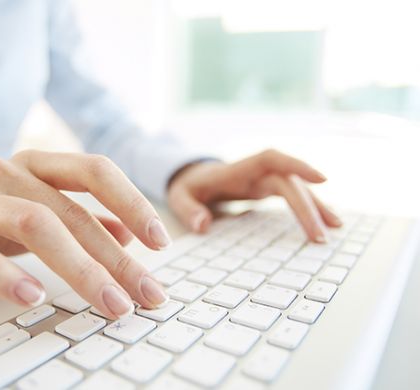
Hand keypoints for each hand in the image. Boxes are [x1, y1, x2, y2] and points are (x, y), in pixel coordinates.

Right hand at [0, 151, 169, 317]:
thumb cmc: (2, 218)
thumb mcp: (47, 212)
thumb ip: (87, 220)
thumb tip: (130, 236)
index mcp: (39, 164)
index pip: (95, 170)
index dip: (132, 202)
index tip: (161, 241)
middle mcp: (8, 172)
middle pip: (70, 211)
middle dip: (114, 258)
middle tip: (144, 293)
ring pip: (32, 224)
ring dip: (77, 268)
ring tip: (108, 302)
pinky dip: (4, 276)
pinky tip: (33, 297)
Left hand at [167, 149, 341, 241]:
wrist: (192, 178)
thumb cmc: (188, 186)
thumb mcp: (179, 197)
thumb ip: (188, 210)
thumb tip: (202, 225)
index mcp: (238, 169)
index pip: (272, 159)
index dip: (297, 165)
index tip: (322, 179)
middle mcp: (256, 172)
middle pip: (289, 182)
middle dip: (307, 207)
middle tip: (320, 237)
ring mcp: (264, 180)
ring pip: (297, 189)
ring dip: (317, 206)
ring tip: (336, 228)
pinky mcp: (267, 190)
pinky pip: (293, 196)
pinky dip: (309, 208)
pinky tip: (325, 222)